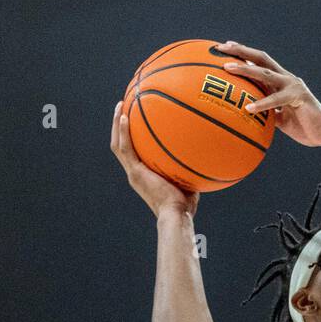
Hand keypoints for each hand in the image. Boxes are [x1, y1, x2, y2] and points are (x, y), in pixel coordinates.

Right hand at [111, 103, 197, 218]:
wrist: (176, 215)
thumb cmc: (186, 205)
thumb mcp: (187, 181)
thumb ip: (188, 167)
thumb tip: (202, 153)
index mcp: (143, 175)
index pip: (133, 153)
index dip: (131, 137)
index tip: (134, 121)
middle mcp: (135, 173)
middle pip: (121, 145)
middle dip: (120, 126)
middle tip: (122, 107)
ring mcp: (133, 173)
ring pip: (118, 144)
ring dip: (117, 125)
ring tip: (119, 106)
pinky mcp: (135, 173)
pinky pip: (126, 149)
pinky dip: (123, 133)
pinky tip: (125, 117)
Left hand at [218, 41, 320, 146]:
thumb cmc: (303, 127)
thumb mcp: (279, 118)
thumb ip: (266, 112)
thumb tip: (248, 116)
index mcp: (281, 81)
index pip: (259, 62)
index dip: (243, 53)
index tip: (224, 49)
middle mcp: (286, 78)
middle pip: (260, 58)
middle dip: (240, 50)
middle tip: (221, 48)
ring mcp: (292, 85)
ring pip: (265, 73)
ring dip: (246, 69)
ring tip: (228, 68)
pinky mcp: (298, 97)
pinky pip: (276, 100)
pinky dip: (262, 104)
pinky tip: (248, 107)